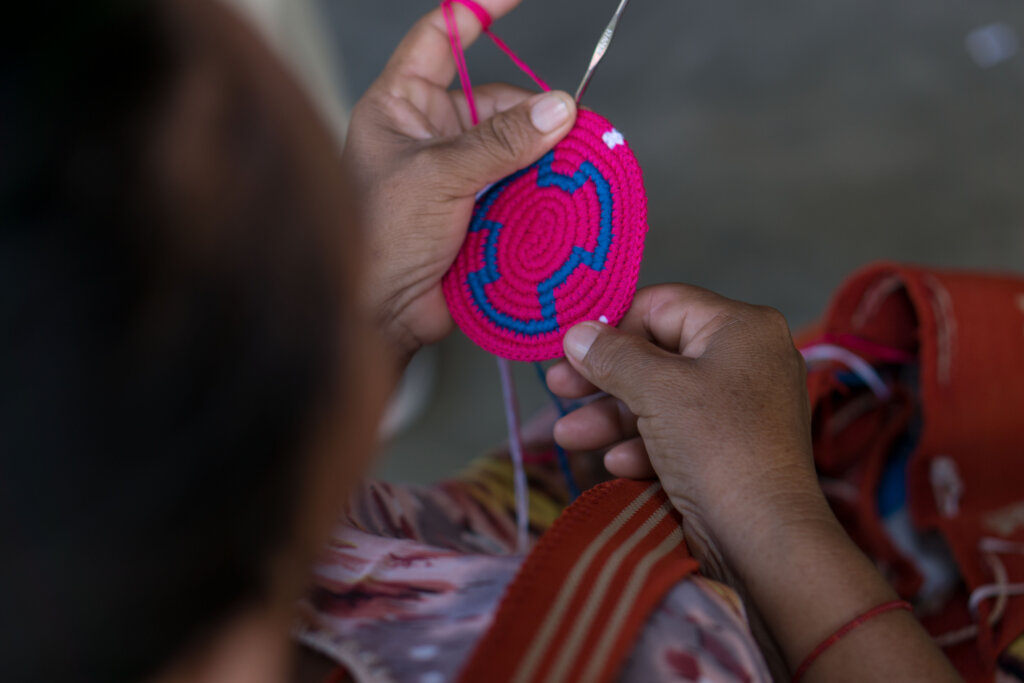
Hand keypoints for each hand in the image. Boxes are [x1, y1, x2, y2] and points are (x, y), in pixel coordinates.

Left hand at [343, 0, 577, 362]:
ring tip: (567, 173)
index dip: (478, 10)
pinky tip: (562, 198)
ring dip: (542, 159)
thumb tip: (559, 107)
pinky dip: (543, 191)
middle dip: (532, 115)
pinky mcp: (479, 210)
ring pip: (517, 146)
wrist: (379, 315)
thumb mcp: (437, 176)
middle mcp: (430, 133)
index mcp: (401, 106)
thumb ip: (499, 141)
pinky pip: (522, 186)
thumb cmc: (377, 237)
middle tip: (568, 132)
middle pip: (498, 100)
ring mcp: (457, 173)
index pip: (440, 36)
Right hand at [547, 284, 825, 564]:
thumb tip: (576, 333)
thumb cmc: (717, 447)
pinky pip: (677, 433)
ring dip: (611, 417)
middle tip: (557, 388)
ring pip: (661, 398)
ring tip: (568, 437)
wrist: (763, 538)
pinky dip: (643, 445)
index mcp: (741, 327)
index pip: (663, 305)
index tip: (569, 346)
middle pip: (657, 354)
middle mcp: (746, 359)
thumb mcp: (656, 390)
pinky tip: (616, 464)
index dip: (612, 323)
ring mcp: (739, 407)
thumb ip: (612, 356)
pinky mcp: (729, 449)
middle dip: (603, 377)